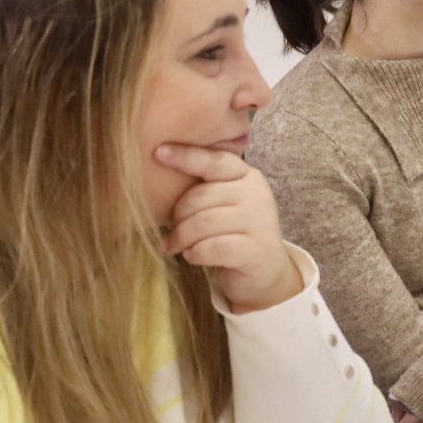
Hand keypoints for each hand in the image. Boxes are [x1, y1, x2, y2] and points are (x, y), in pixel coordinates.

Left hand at [157, 143, 302, 312]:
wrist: (265, 270)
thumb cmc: (233, 233)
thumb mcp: (224, 203)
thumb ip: (205, 188)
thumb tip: (161, 169)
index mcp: (247, 176)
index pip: (214, 161)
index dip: (186, 156)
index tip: (158, 152)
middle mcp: (257, 194)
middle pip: (201, 197)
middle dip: (178, 216)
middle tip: (171, 230)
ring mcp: (260, 221)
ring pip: (203, 223)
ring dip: (181, 238)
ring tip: (175, 246)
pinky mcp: (256, 249)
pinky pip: (212, 247)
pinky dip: (195, 253)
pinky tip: (193, 256)